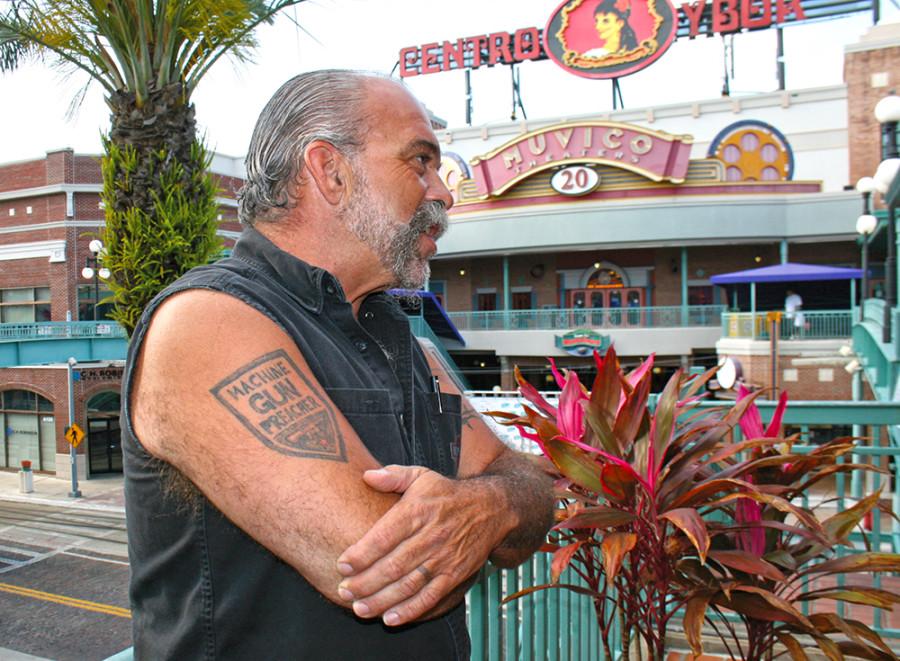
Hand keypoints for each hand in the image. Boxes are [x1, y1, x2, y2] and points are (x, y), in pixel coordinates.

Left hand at [335, 465, 509, 626]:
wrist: (491, 508)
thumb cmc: (447, 493)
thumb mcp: (422, 475)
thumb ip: (393, 475)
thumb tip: (367, 475)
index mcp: (418, 511)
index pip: (384, 536)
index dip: (361, 553)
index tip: (341, 565)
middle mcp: (431, 536)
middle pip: (393, 565)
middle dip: (365, 582)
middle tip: (344, 592)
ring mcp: (444, 558)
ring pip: (409, 584)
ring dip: (382, 600)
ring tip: (359, 609)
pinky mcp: (456, 574)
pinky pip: (431, 597)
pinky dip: (410, 610)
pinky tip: (390, 618)